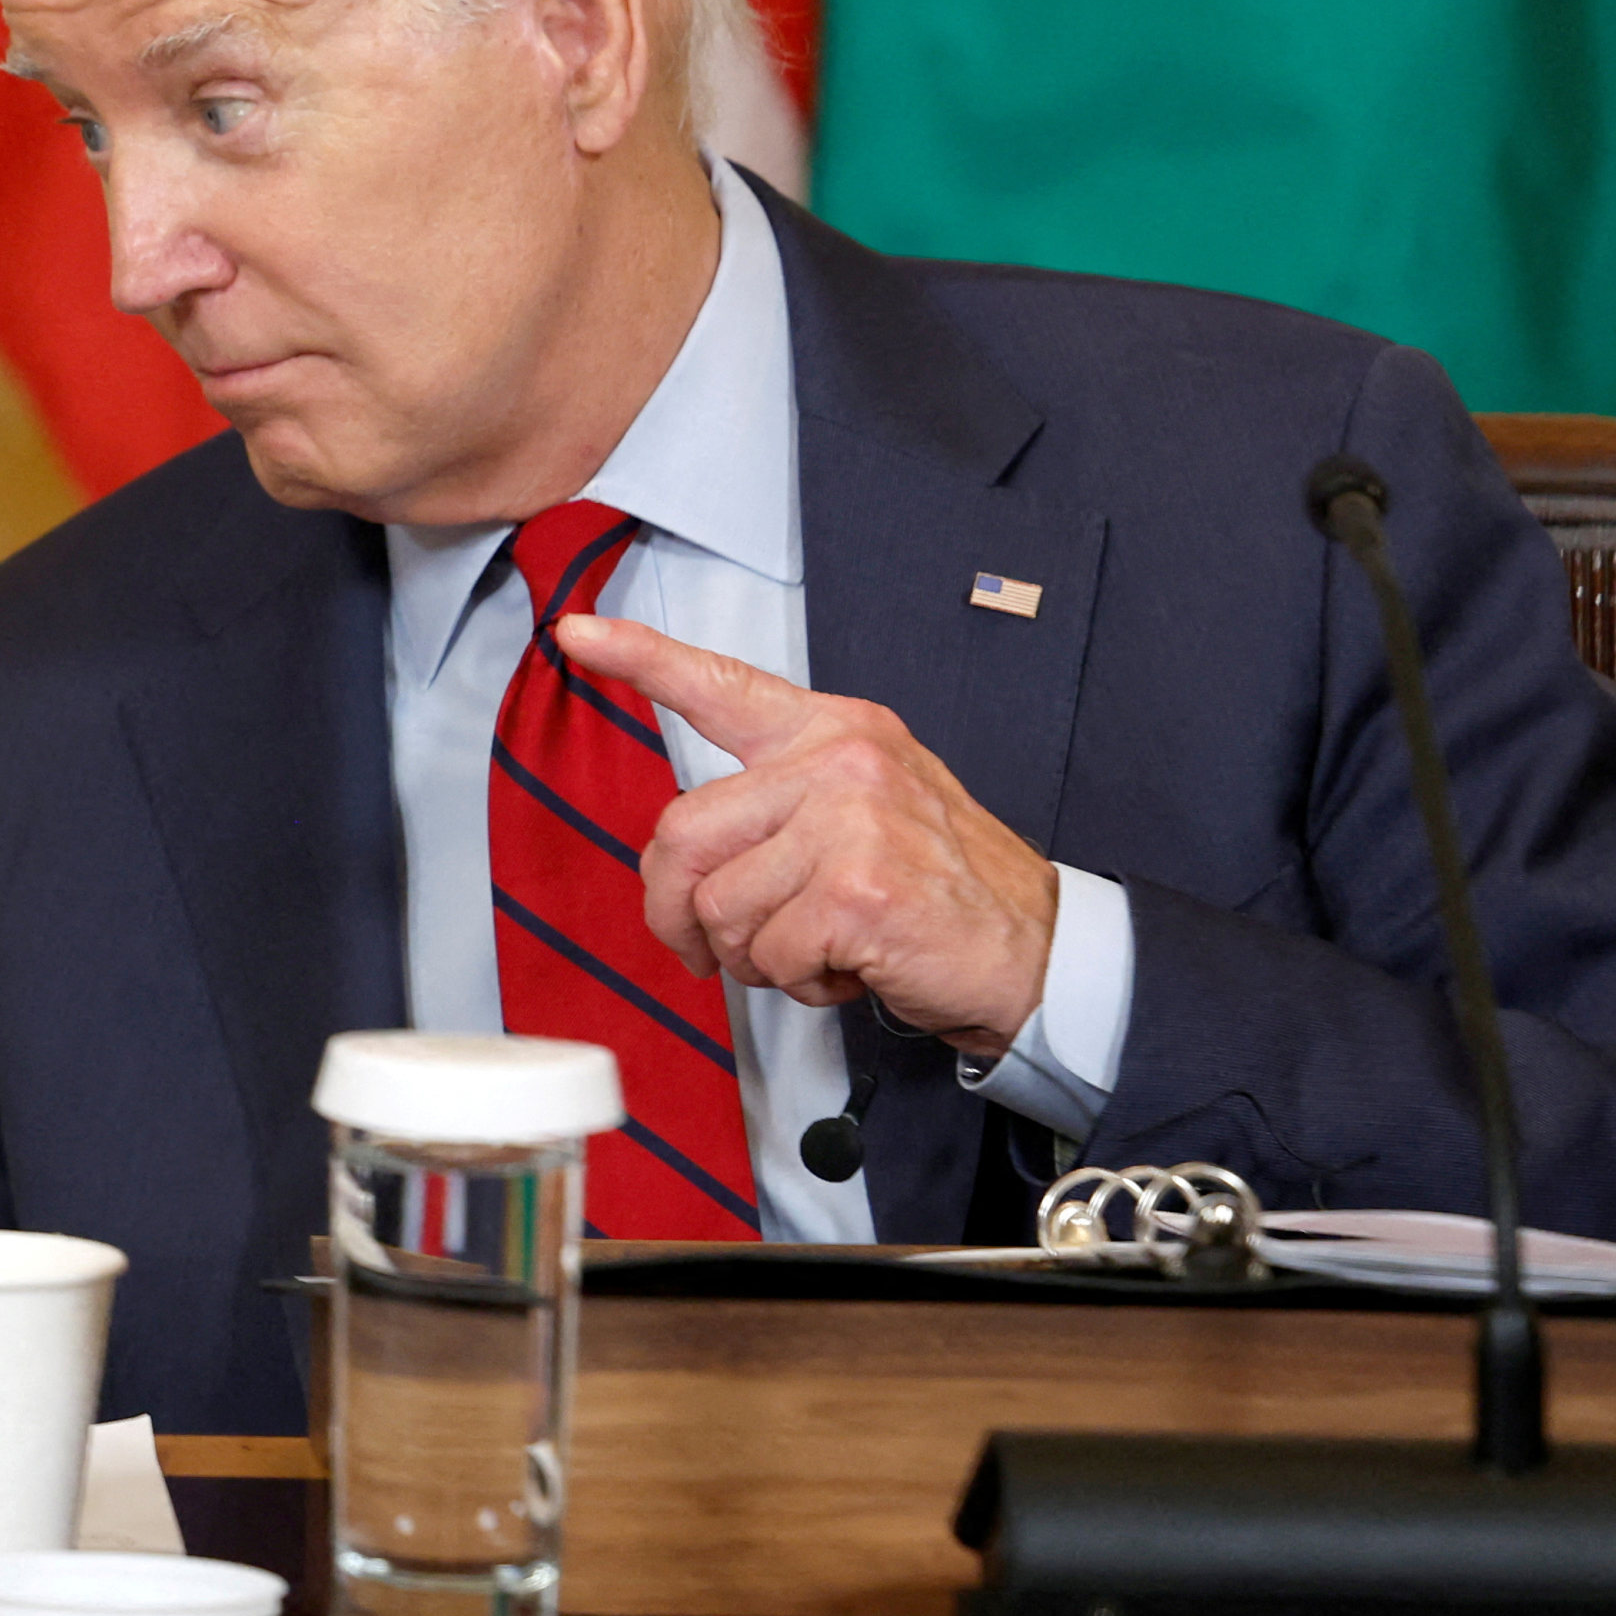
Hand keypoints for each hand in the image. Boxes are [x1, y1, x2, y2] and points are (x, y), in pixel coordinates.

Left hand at [555, 613, 1060, 1053]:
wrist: (1037, 952)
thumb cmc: (941, 890)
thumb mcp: (866, 813)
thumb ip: (778, 807)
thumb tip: (681, 851)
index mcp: (833, 733)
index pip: (720, 684)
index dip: (640, 659)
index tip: (578, 633)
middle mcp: (840, 763)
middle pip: (681, 832)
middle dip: (676, 909)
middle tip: (704, 947)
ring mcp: (852, 821)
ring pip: (719, 904)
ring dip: (751, 954)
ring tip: (814, 949)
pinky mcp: (857, 889)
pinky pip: (769, 952)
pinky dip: (798, 982)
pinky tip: (848, 967)